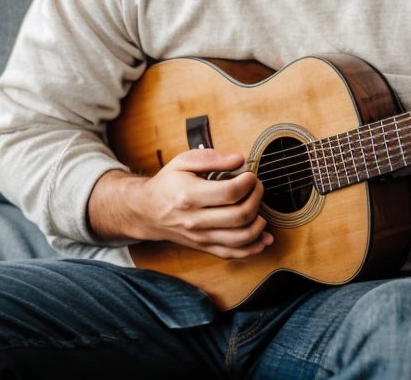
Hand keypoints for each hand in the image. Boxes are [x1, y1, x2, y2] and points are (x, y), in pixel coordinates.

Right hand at [89, 149, 273, 258]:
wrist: (147, 211)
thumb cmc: (167, 183)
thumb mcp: (183, 161)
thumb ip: (212, 158)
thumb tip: (239, 159)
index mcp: (190, 195)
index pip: (230, 192)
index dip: (248, 182)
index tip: (250, 175)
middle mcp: (195, 220)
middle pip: (239, 215)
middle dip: (257, 198)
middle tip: (257, 187)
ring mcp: (200, 237)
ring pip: (240, 238)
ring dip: (259, 224)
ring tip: (260, 208)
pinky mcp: (204, 247)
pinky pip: (233, 253)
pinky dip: (253, 248)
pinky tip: (264, 238)